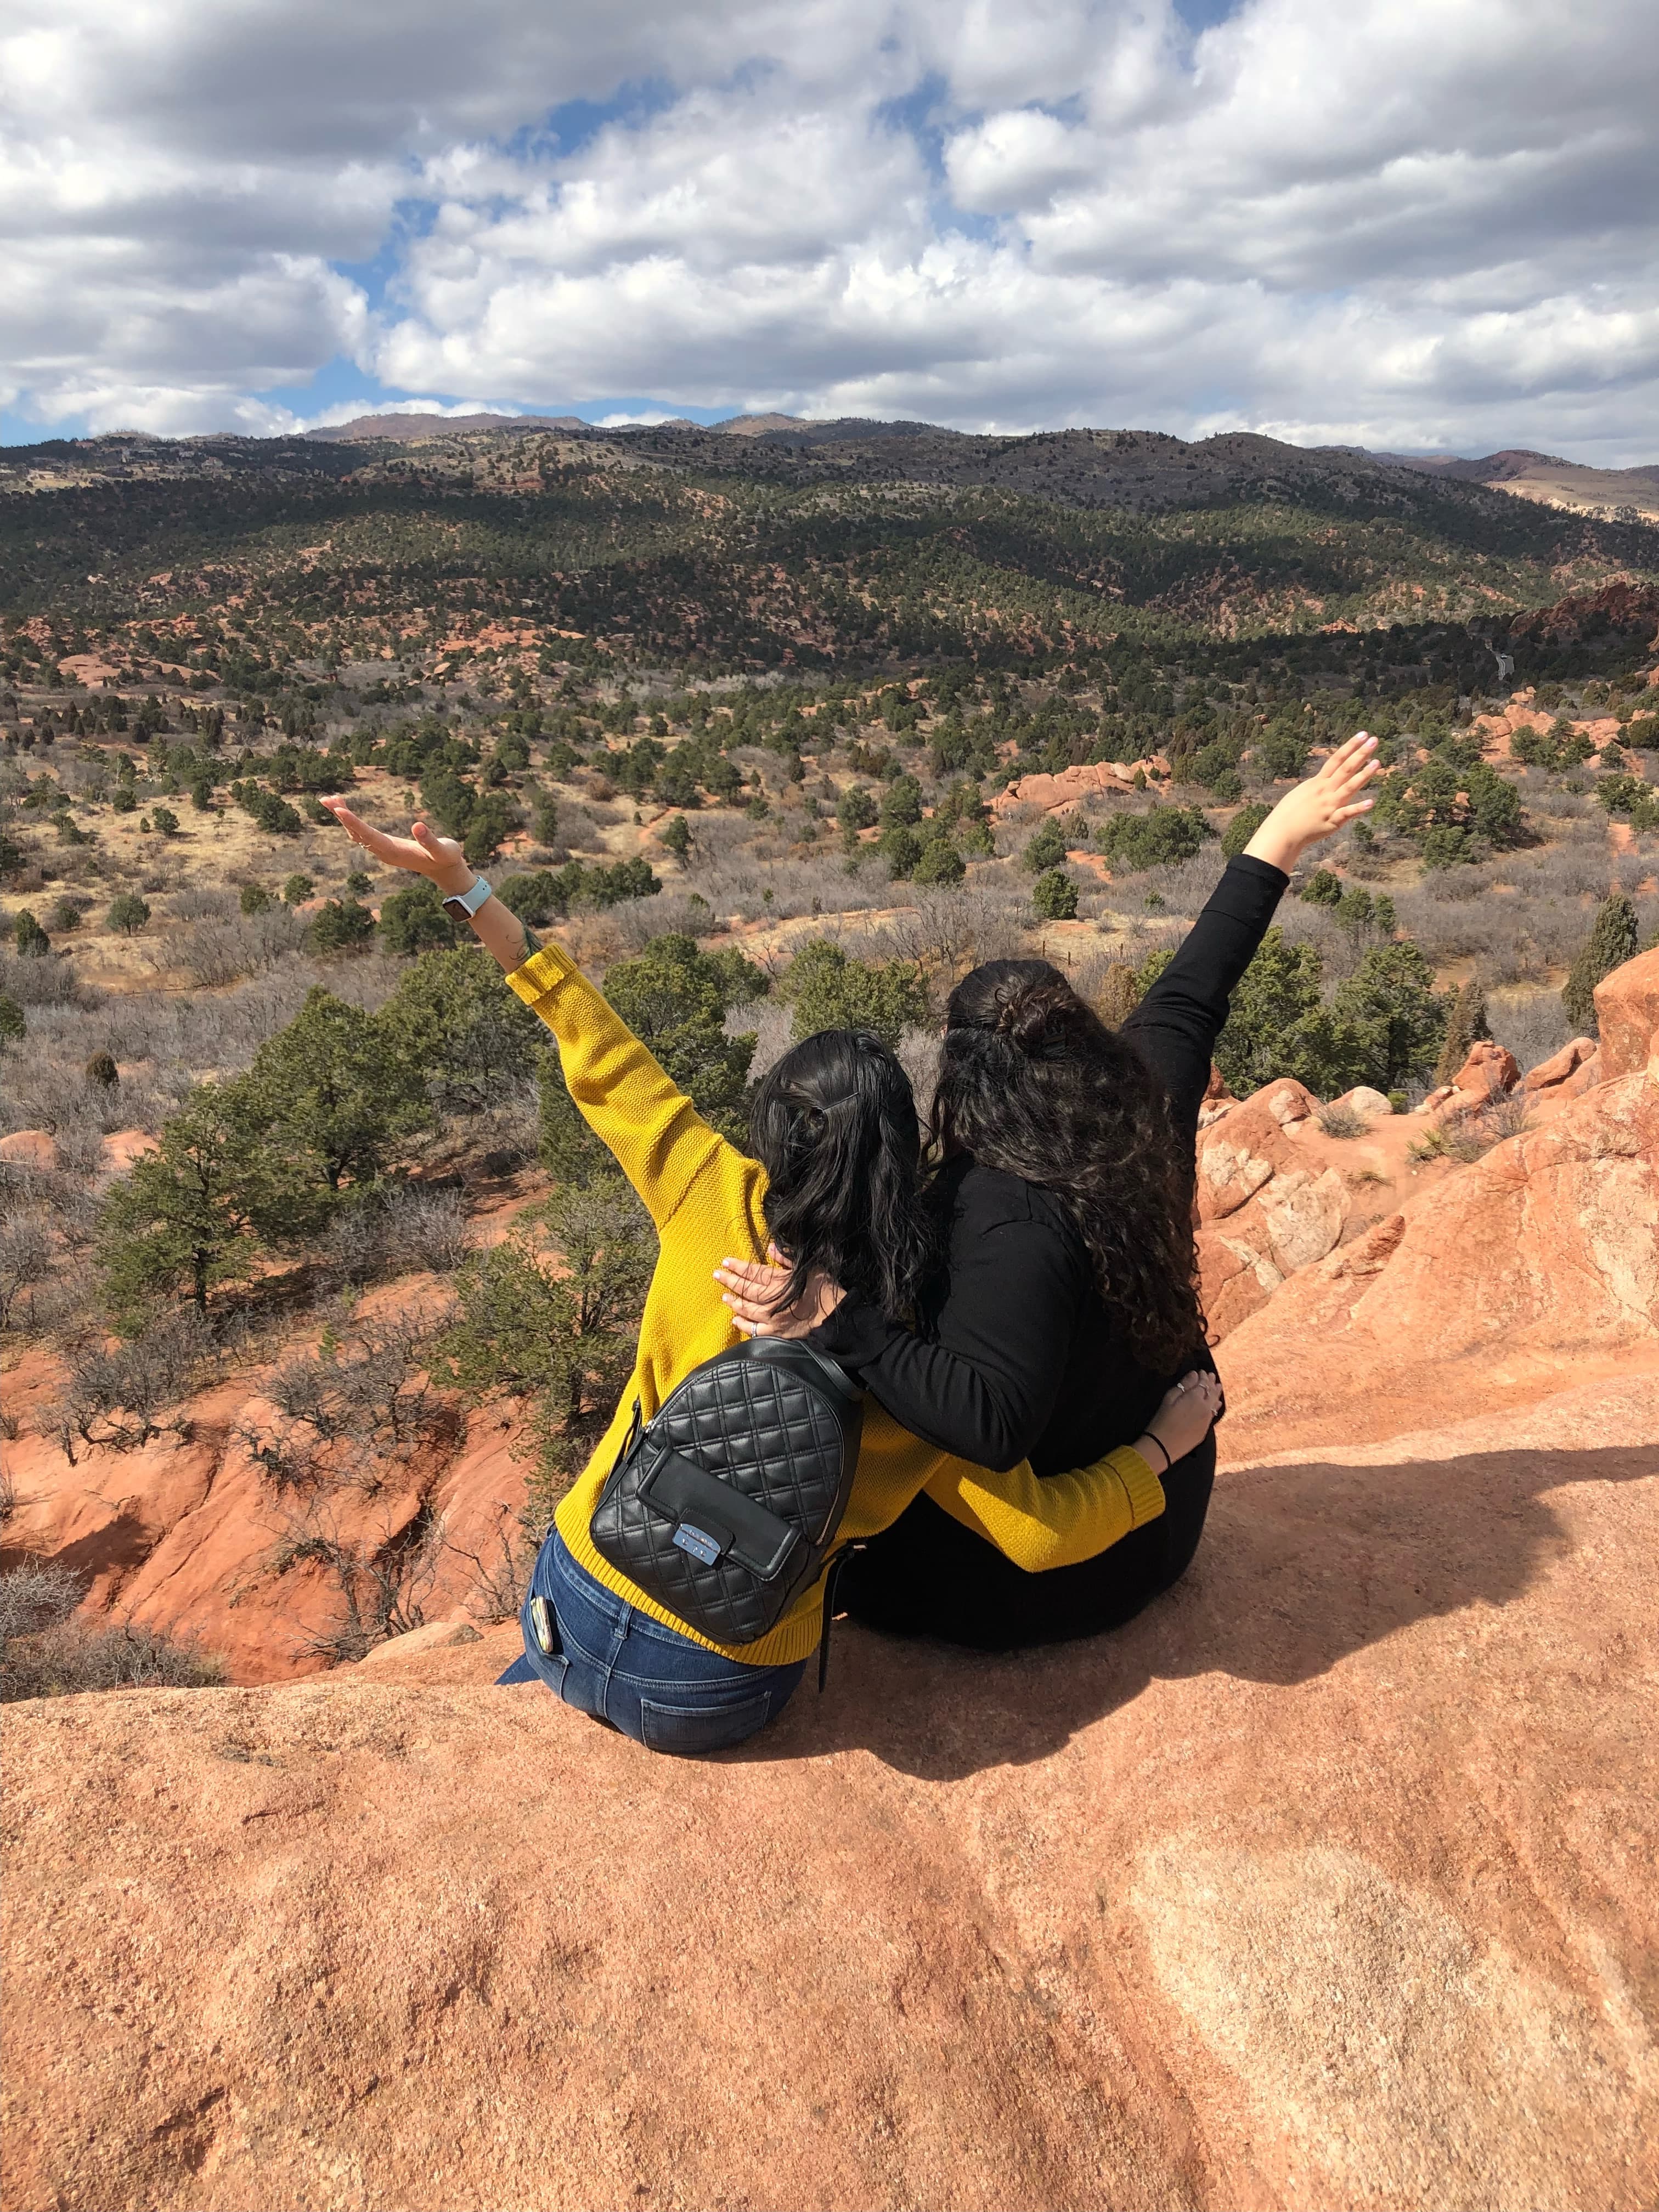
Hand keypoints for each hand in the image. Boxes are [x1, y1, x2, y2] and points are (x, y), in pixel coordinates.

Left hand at [320, 797, 473, 897]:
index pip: (368, 835)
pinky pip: (362, 834)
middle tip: (325, 799)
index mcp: (394, 851)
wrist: (445, 870)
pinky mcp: (384, 847)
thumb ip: (430, 840)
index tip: (338, 810)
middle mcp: (384, 852)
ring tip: (330, 800)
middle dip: (341, 816)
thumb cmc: (446, 858)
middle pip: (356, 834)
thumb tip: (417, 825)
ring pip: (356, 834)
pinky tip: (345, 811)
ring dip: (343, 818)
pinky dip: (351, 821)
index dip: (353, 822)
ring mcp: (382, 850)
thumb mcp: (443, 849)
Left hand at [714, 1248, 846, 1337]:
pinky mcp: (776, 1333)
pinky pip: (755, 1330)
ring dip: (734, 1302)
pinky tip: (736, 1320)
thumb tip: (771, 1247)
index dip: (738, 1266)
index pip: (753, 1272)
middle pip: (746, 1289)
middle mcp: (771, 1300)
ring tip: (724, 1297)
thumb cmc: (825, 1289)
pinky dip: (744, 1325)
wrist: (836, 1317)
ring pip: (747, 1309)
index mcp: (778, 1281)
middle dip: (730, 1281)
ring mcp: (772, 1318)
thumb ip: (788, 1257)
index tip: (725, 1262)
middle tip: (717, 1275)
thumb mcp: (809, 1267)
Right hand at [1138, 1370, 1222, 1469]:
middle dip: (1211, 1383)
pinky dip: (1216, 1405)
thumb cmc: (1162, 1420)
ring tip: (1218, 1386)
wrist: (1164, 1446)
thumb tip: (1194, 1374)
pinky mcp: (1205, 1428)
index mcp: (1195, 1397)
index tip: (1201, 1371)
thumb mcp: (1169, 1399)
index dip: (1202, 1376)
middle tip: (1211, 1376)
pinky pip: (1214, 1413)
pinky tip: (1217, 1403)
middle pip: (1211, 1392)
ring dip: (1216, 1393)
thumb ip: (1183, 1385)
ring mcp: (1207, 1418)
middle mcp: (1205, 1407)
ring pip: (1215, 1402)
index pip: (1202, 1383)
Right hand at [1243, 733, 1379, 872]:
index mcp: (1317, 782)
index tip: (1363, 734)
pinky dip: (1359, 808)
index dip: (1350, 746)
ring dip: (1363, 775)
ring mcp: (1329, 806)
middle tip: (1374, 740)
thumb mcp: (1303, 793)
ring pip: (1349, 787)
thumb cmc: (1289, 813)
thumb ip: (1317, 786)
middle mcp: (1325, 791)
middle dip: (1361, 754)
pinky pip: (1347, 813)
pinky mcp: (1332, 822)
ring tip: (1377, 762)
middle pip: (1345, 769)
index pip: (1336, 759)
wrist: (1281, 832)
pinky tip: (1371, 802)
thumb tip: (1325, 779)